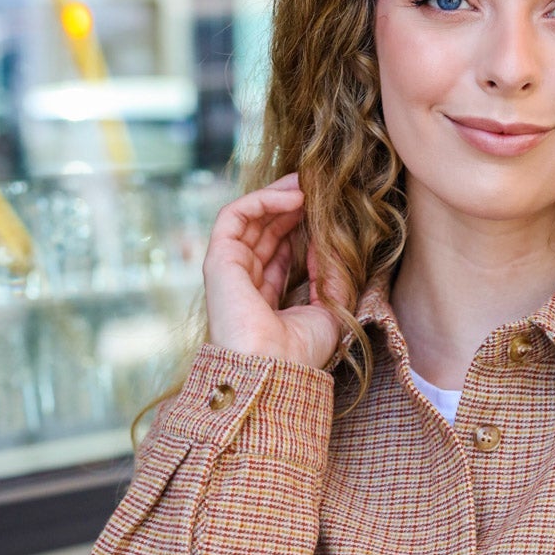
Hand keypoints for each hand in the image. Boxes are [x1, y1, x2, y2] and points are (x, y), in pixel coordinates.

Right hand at [202, 172, 343, 368]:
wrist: (273, 369)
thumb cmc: (300, 353)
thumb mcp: (330, 311)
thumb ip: (334, 277)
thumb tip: (336, 243)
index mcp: (265, 300)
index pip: (280, 254)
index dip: (301, 229)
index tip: (325, 213)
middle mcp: (244, 283)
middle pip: (265, 232)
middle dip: (290, 207)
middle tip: (317, 188)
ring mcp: (230, 270)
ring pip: (250, 220)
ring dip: (278, 197)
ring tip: (308, 185)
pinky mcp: (219, 259)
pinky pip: (236, 216)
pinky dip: (263, 200)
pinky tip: (294, 197)